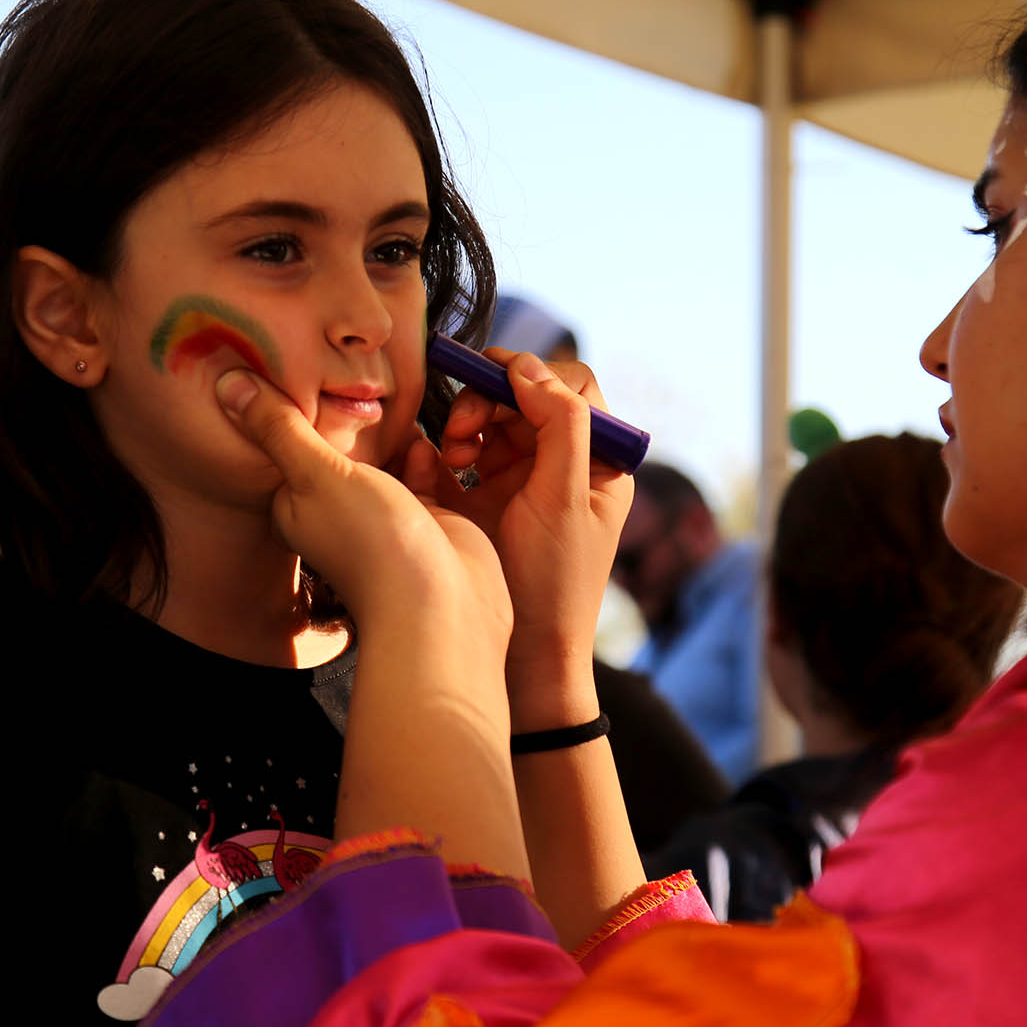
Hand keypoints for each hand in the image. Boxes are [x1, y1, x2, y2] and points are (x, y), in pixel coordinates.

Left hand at [214, 368, 510, 666]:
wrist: (444, 607)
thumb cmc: (372, 545)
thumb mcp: (316, 474)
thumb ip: (279, 427)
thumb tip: (227, 382)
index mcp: (296, 505)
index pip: (289, 446)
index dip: (296, 410)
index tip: (304, 370)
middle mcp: (337, 510)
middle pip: (341, 447)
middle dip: (354, 418)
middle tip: (363, 382)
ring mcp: (384, 515)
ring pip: (385, 455)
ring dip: (397, 434)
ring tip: (403, 411)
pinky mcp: (427, 517)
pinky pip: (422, 470)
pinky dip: (427, 455)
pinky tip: (430, 445)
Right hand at [405, 349, 633, 729]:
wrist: (522, 658)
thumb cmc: (556, 585)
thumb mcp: (565, 500)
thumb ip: (558, 427)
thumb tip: (531, 368)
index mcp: (596, 464)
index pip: (571, 389)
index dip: (532, 374)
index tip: (493, 376)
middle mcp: (559, 468)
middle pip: (521, 401)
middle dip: (488, 403)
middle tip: (462, 431)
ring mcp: (518, 485)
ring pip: (487, 424)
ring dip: (463, 427)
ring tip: (451, 457)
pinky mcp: (479, 504)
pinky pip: (455, 459)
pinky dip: (438, 454)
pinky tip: (430, 466)